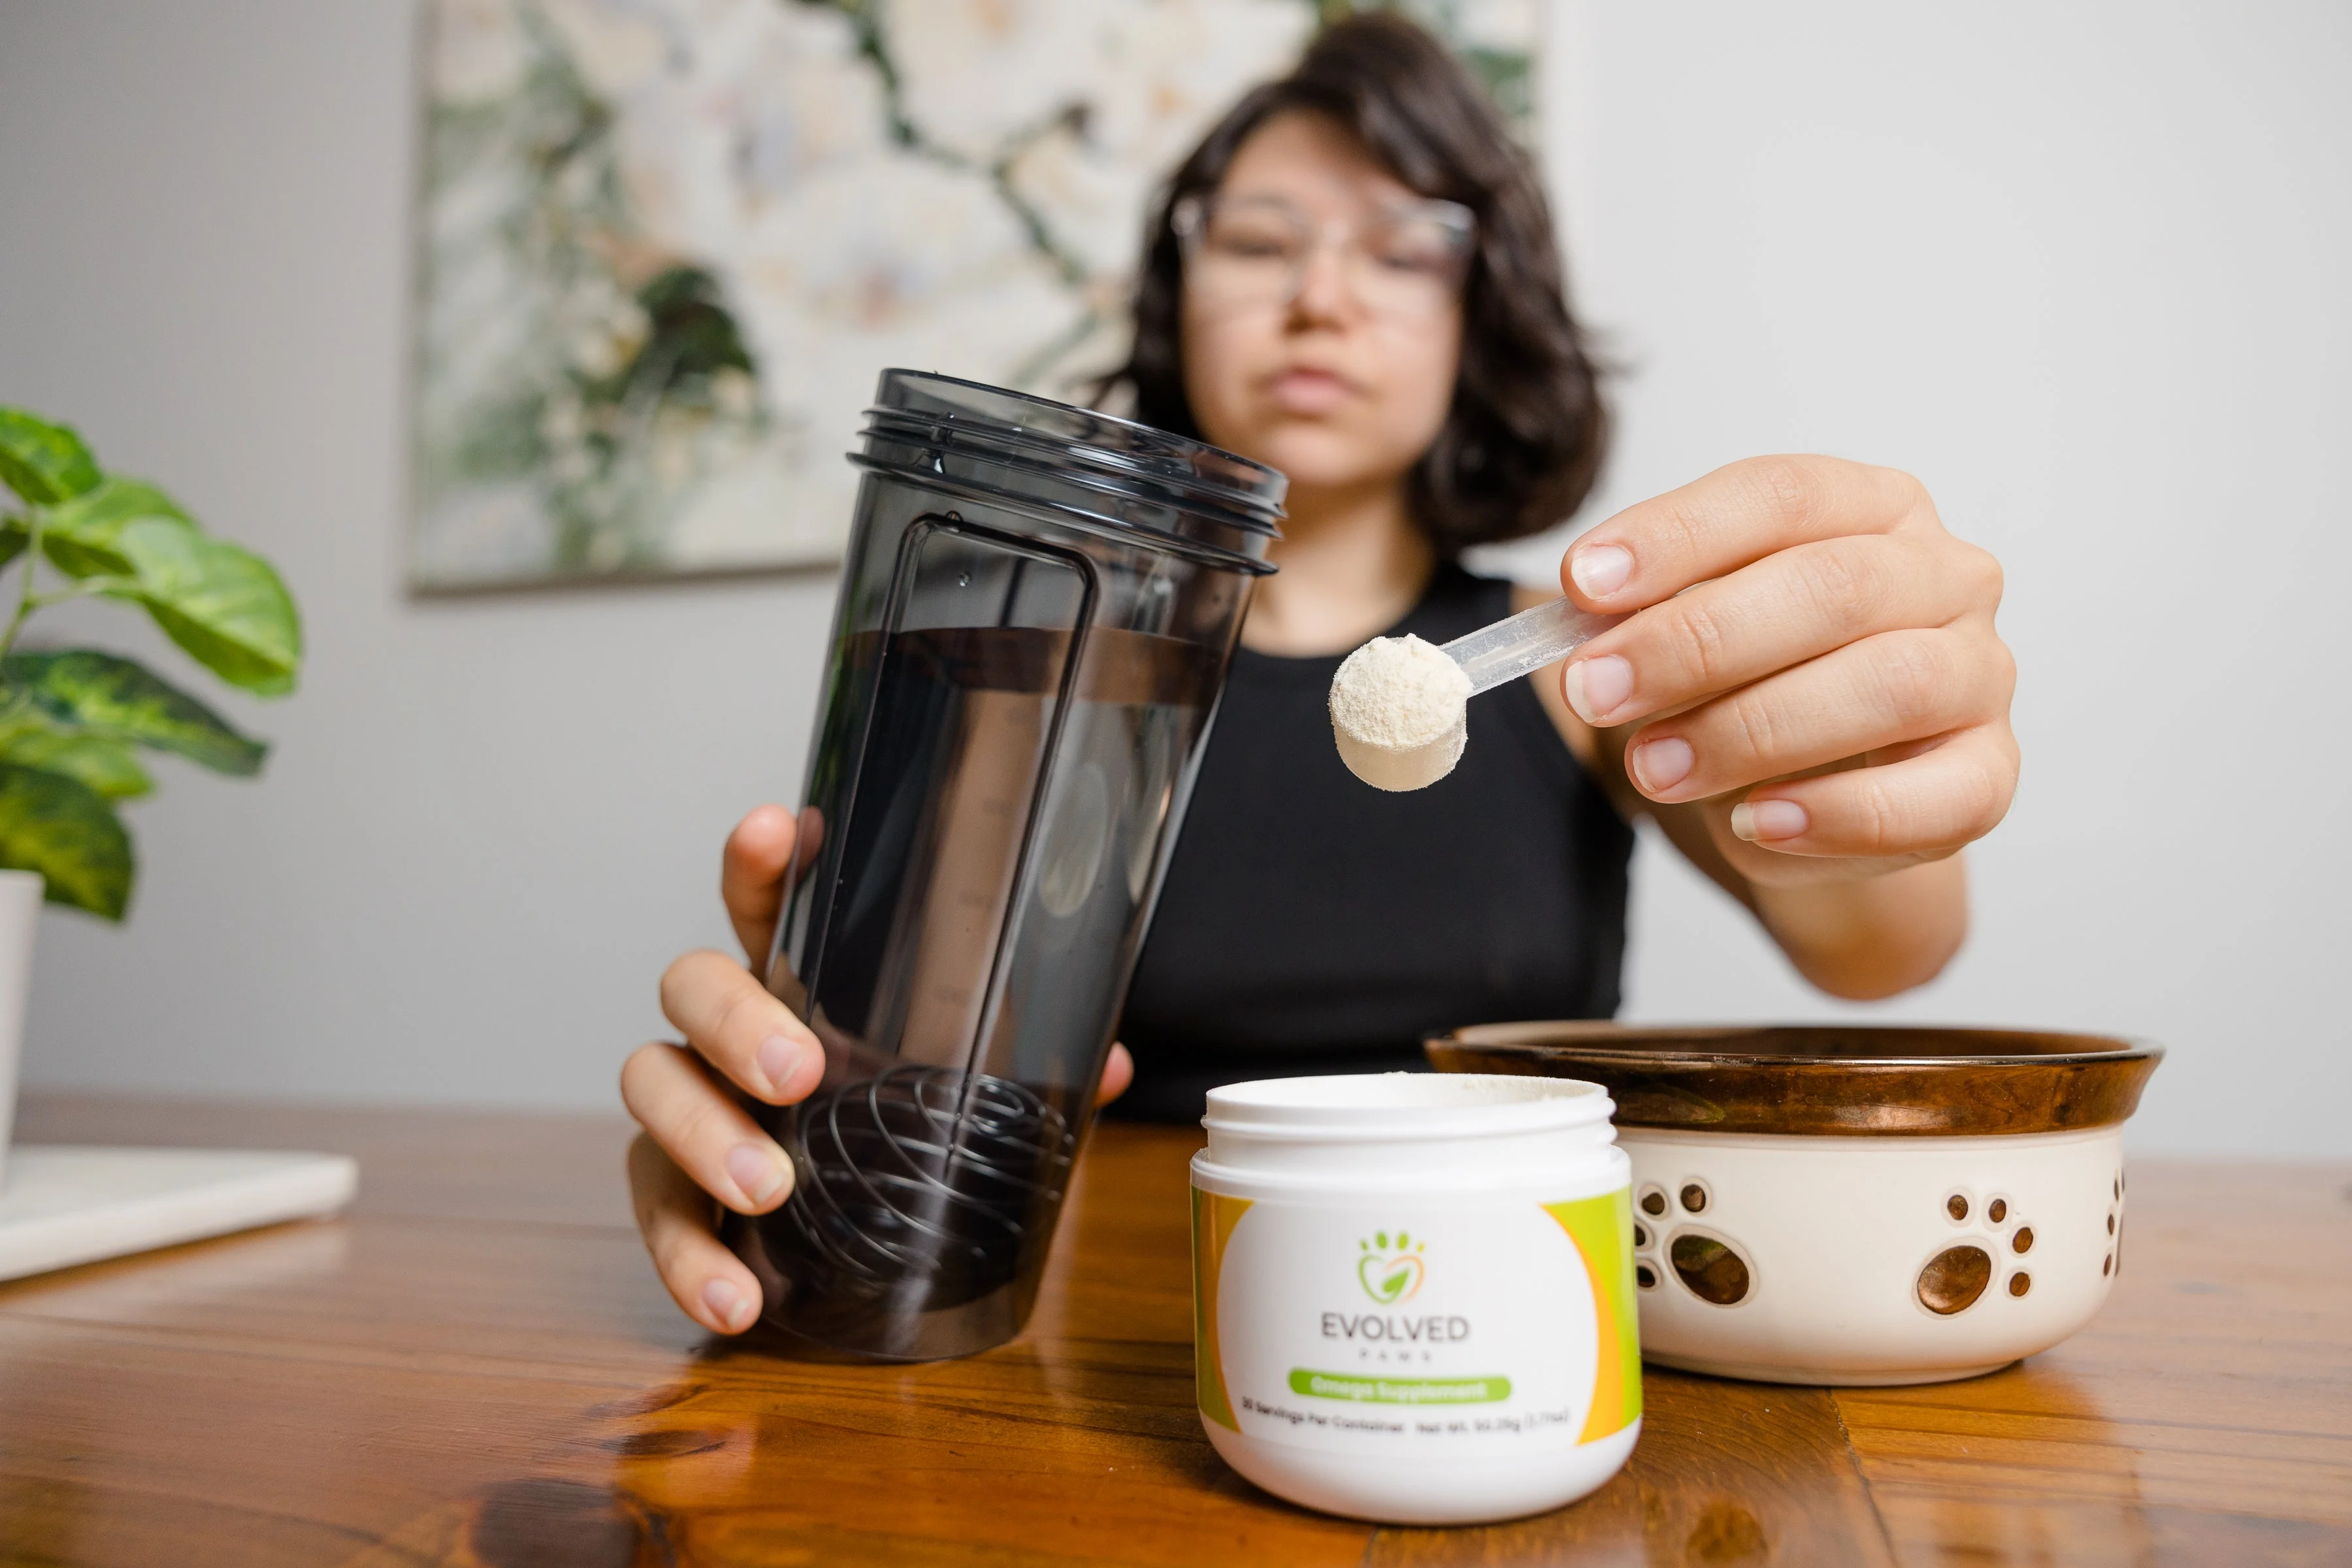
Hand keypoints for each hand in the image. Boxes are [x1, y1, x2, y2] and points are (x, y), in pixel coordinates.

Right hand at [621, 806, 1134, 1333]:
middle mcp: (730, 1026)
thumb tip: (1114, 1067)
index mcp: (805, 977)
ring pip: (649, 1084)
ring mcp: (692, 1101)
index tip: (776, 829)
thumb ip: (1033, 1070)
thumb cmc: (909, 1115)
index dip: (762, 862)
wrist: (866, 1221)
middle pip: (690, 984)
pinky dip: (688, 1258)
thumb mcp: (974, 1084)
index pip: (769, 900)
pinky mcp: (675, 1190)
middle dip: (736, 1020)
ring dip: (701, 1134)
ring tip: (767, 1190)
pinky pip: (656, 1213)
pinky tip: (734, 1301)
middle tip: (799, 1072)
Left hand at [1558, 457, 2016, 886]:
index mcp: (1868, 507)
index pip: (1779, 495)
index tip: (1584, 583)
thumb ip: (1648, 610)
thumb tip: (1584, 612)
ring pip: (1889, 685)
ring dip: (1753, 730)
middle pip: (1832, 586)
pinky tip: (1757, 820)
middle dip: (1697, 641)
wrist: (1817, 795)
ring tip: (1656, 767)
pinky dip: (1837, 815)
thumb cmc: (1752, 682)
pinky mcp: (1988, 774)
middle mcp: (1943, 575)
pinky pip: (1936, 796)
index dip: (1677, 537)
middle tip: (1597, 690)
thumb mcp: (1691, 628)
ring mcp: (1978, 673)